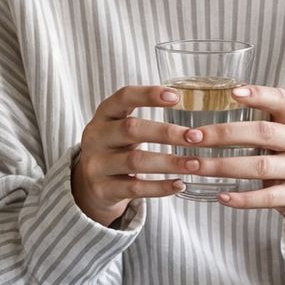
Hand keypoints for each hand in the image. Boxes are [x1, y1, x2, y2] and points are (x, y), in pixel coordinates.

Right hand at [71, 83, 199, 227]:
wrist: (88, 185)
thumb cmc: (116, 148)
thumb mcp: (121, 127)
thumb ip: (145, 118)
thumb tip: (189, 106)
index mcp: (104, 115)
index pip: (123, 97)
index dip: (148, 94)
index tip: (177, 97)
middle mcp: (96, 137)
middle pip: (131, 129)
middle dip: (166, 133)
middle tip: (196, 137)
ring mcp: (97, 164)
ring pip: (135, 161)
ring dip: (169, 162)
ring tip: (195, 164)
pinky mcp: (103, 189)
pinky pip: (135, 188)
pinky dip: (160, 187)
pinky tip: (180, 184)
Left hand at [180, 83, 284, 243]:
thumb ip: (264, 121)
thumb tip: (218, 100)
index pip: (281, 101)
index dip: (258, 95)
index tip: (232, 92)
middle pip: (262, 133)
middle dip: (223, 134)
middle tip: (192, 136)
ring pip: (260, 166)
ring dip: (222, 166)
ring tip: (195, 166)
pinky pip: (267, 197)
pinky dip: (242, 199)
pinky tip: (221, 197)